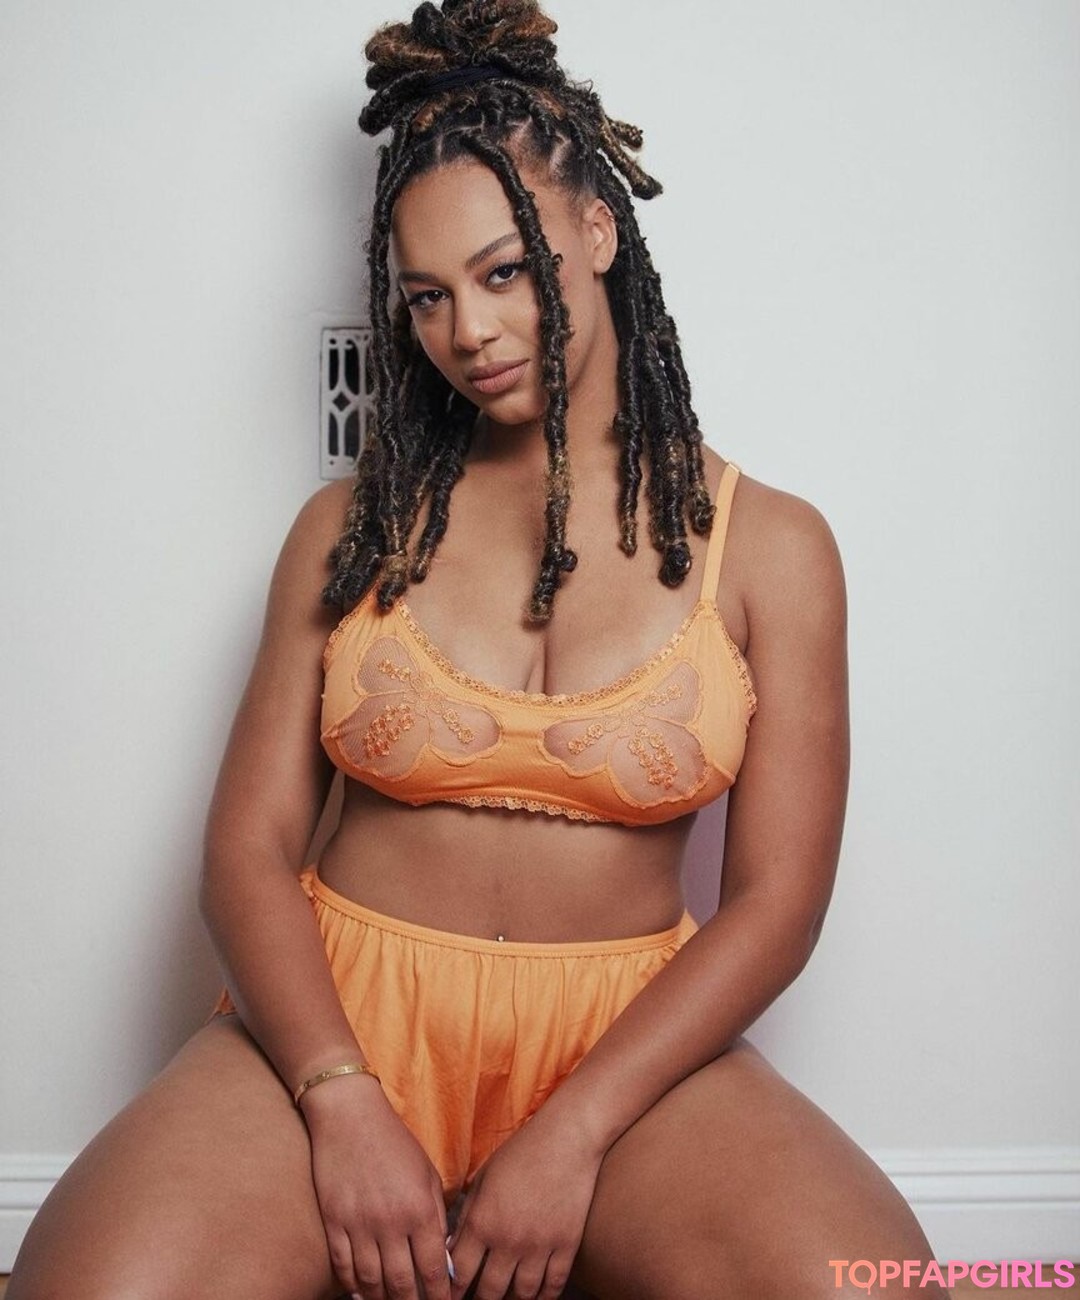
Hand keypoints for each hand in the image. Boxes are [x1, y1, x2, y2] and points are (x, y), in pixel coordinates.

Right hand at [301, 1076, 452, 1299]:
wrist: (350, 1116)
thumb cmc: (394, 1142)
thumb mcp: (427, 1172)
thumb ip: (437, 1213)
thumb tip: (443, 1255)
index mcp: (420, 1208)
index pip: (434, 1268)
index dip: (440, 1295)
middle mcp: (391, 1221)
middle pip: (402, 1283)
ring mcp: (359, 1224)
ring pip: (372, 1281)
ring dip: (382, 1299)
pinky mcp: (333, 1222)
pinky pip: (343, 1267)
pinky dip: (352, 1285)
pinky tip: (361, 1292)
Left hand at [448, 1108, 603, 1299]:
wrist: (567, 1138)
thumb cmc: (521, 1152)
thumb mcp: (483, 1178)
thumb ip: (467, 1216)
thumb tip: (452, 1248)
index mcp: (482, 1221)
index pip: (460, 1273)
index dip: (452, 1291)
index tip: (451, 1296)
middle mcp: (508, 1240)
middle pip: (490, 1291)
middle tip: (480, 1299)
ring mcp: (539, 1245)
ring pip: (522, 1294)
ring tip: (507, 1299)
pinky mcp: (567, 1245)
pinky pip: (553, 1285)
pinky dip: (544, 1297)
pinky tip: (537, 1297)